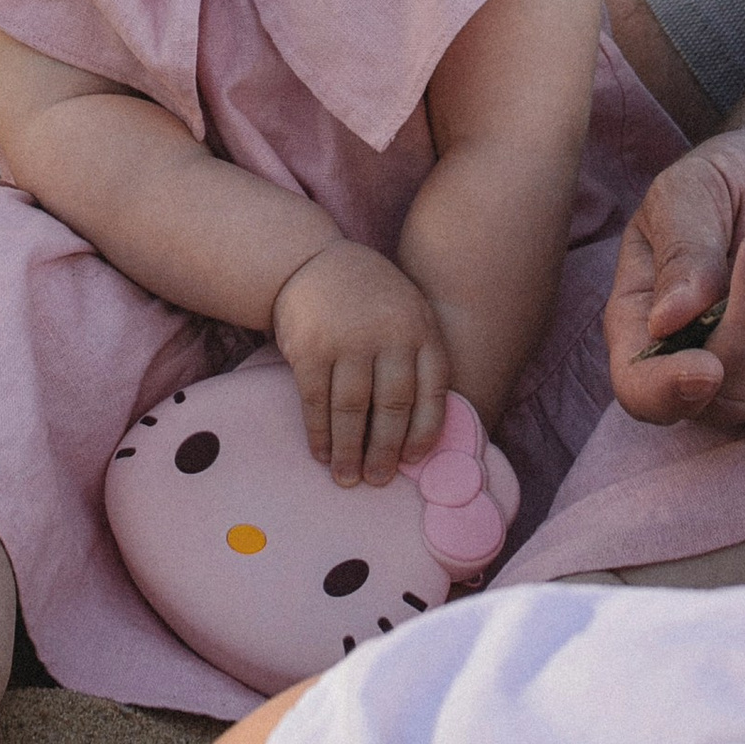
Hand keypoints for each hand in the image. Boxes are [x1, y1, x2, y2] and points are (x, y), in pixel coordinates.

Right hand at [271, 242, 450, 487]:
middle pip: (393, 407)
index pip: (434, 392)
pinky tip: (320, 453)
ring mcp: (348, 341)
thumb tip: (419, 431)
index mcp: (422, 329)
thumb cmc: (368, 298)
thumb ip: (417, 358)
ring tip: (347, 477)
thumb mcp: (407, 313)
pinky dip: (319, 434)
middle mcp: (389, 335)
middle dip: (385, 451)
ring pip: (352, 411)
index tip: (413, 460)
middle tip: (378, 480)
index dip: (425, 432)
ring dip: (348, 451)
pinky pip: (317, 402)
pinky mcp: (310, 349)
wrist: (313, 262)